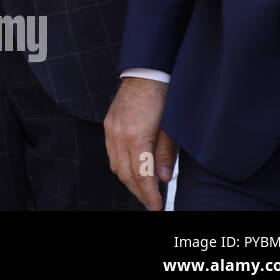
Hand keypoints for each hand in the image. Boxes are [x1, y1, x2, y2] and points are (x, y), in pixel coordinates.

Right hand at [104, 76, 175, 209]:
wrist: (146, 72)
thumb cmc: (162, 96)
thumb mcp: (170, 128)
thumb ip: (166, 155)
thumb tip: (162, 178)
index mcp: (135, 137)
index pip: (141, 175)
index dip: (149, 194)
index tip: (157, 207)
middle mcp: (118, 135)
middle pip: (125, 174)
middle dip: (139, 192)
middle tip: (151, 203)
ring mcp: (110, 130)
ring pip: (115, 165)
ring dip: (129, 180)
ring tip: (144, 189)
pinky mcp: (108, 125)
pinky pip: (111, 153)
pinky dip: (121, 166)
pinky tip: (132, 169)